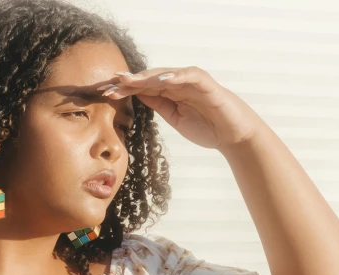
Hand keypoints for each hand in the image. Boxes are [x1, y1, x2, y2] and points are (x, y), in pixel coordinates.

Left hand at [102, 66, 265, 150]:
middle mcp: (179, 82)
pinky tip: (161, 81)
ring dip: (146, 77)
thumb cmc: (207, 128)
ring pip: (165, 74)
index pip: (143, 87)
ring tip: (129, 80)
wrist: (233, 136)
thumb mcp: (175, 118)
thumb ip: (158, 105)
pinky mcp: (206, 84)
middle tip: (109, 85)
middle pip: (149, 78)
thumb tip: (136, 95)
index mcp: (170, 92)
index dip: (124, 89)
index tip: (104, 94)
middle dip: (129, 81)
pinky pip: (190, 75)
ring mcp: (192, 81)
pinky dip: (176, 76)